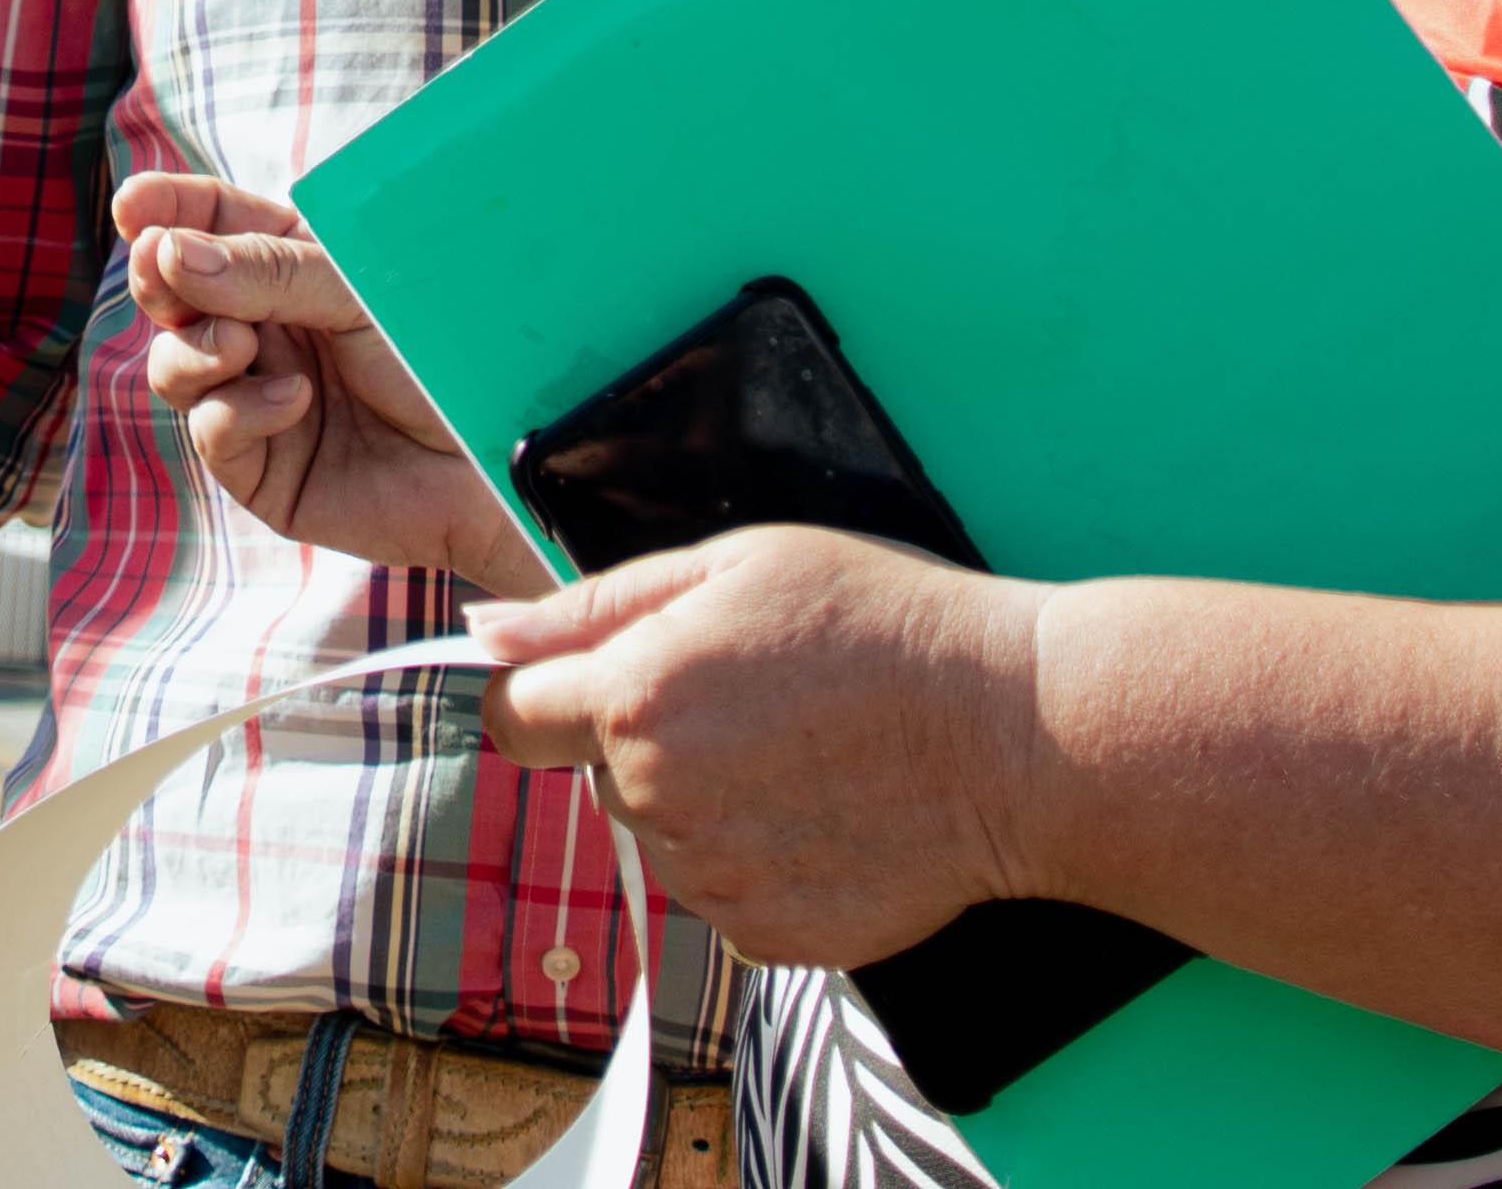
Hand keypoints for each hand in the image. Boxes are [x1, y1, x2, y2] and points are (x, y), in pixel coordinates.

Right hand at [115, 173, 537, 596]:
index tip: (133, 205)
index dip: (166, 210)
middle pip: (173, 293)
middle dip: (159, 279)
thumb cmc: (446, 362)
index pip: (212, 223)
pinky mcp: (264, 472)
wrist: (496, 464)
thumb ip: (266, 272)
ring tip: (240, 345)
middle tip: (165, 271)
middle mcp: (268, 330)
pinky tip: (293, 401)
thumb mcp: (358, 293)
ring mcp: (258, 400)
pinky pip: (212, 432)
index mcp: (293, 267)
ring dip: (195, 347)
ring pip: (175, 362)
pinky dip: (237, 410)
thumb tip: (167, 253)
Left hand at [471, 529, 1053, 968]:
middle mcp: (657, 800)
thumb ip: (593, 605)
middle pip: (597, 774)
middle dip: (644, 738)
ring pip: (664, 837)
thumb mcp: (736, 564)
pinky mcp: (772, 938)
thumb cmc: (883, 624)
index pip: (510, 716)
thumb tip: (484, 632)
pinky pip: (727, 896)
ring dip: (705, 802)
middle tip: (752, 700)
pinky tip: (827, 811)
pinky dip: (761, 860)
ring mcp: (715, 881)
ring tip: (804, 752)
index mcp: (634, 699)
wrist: (1017, 736)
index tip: (592, 681)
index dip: (541, 691)